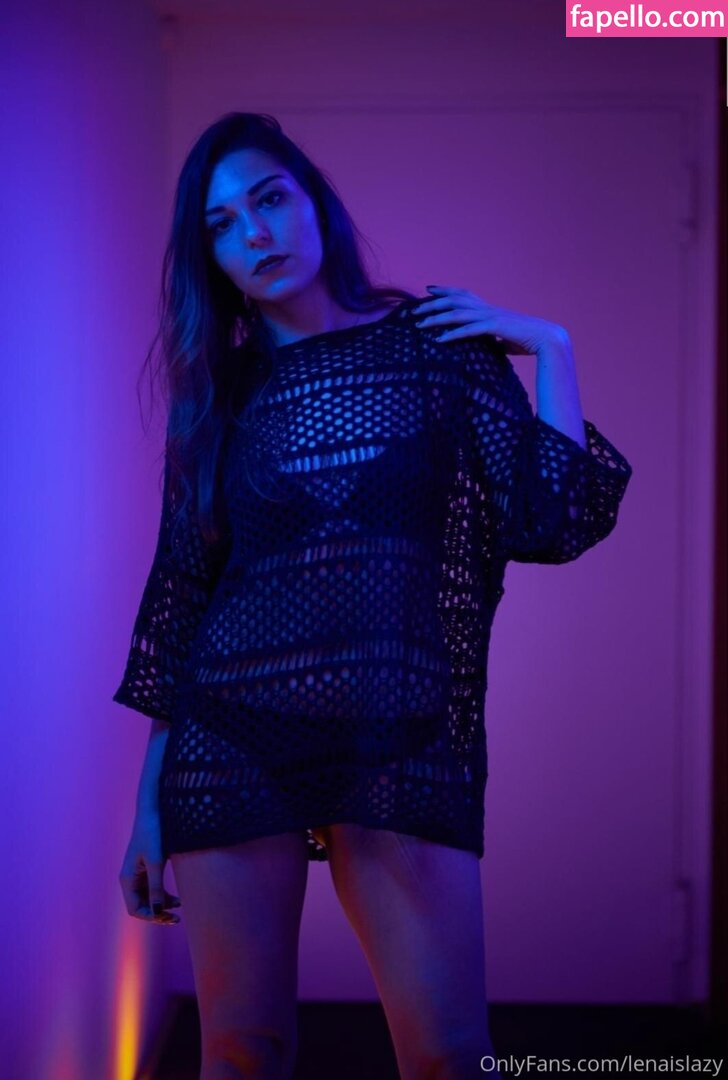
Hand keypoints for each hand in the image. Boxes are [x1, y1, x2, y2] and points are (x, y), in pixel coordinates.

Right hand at [119, 813, 181, 924]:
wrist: (153, 812)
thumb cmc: (153, 834)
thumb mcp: (156, 862)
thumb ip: (156, 887)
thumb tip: (157, 911)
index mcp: (128, 880)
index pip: (135, 909)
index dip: (150, 917)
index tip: (167, 916)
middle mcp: (131, 880)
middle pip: (142, 906)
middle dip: (157, 914)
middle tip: (176, 919)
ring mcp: (139, 875)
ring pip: (149, 899)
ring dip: (162, 907)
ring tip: (180, 909)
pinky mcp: (148, 869)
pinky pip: (154, 890)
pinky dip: (165, 896)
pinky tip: (178, 899)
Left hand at [412, 285, 569, 356]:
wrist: (548, 340)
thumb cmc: (528, 341)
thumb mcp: (505, 339)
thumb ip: (493, 340)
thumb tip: (489, 346)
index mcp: (489, 309)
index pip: (463, 294)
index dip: (445, 290)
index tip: (429, 289)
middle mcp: (487, 309)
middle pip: (454, 300)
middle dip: (431, 304)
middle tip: (413, 309)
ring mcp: (490, 317)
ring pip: (457, 314)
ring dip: (436, 319)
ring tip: (418, 325)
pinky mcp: (495, 328)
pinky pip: (468, 331)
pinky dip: (452, 335)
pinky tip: (438, 340)